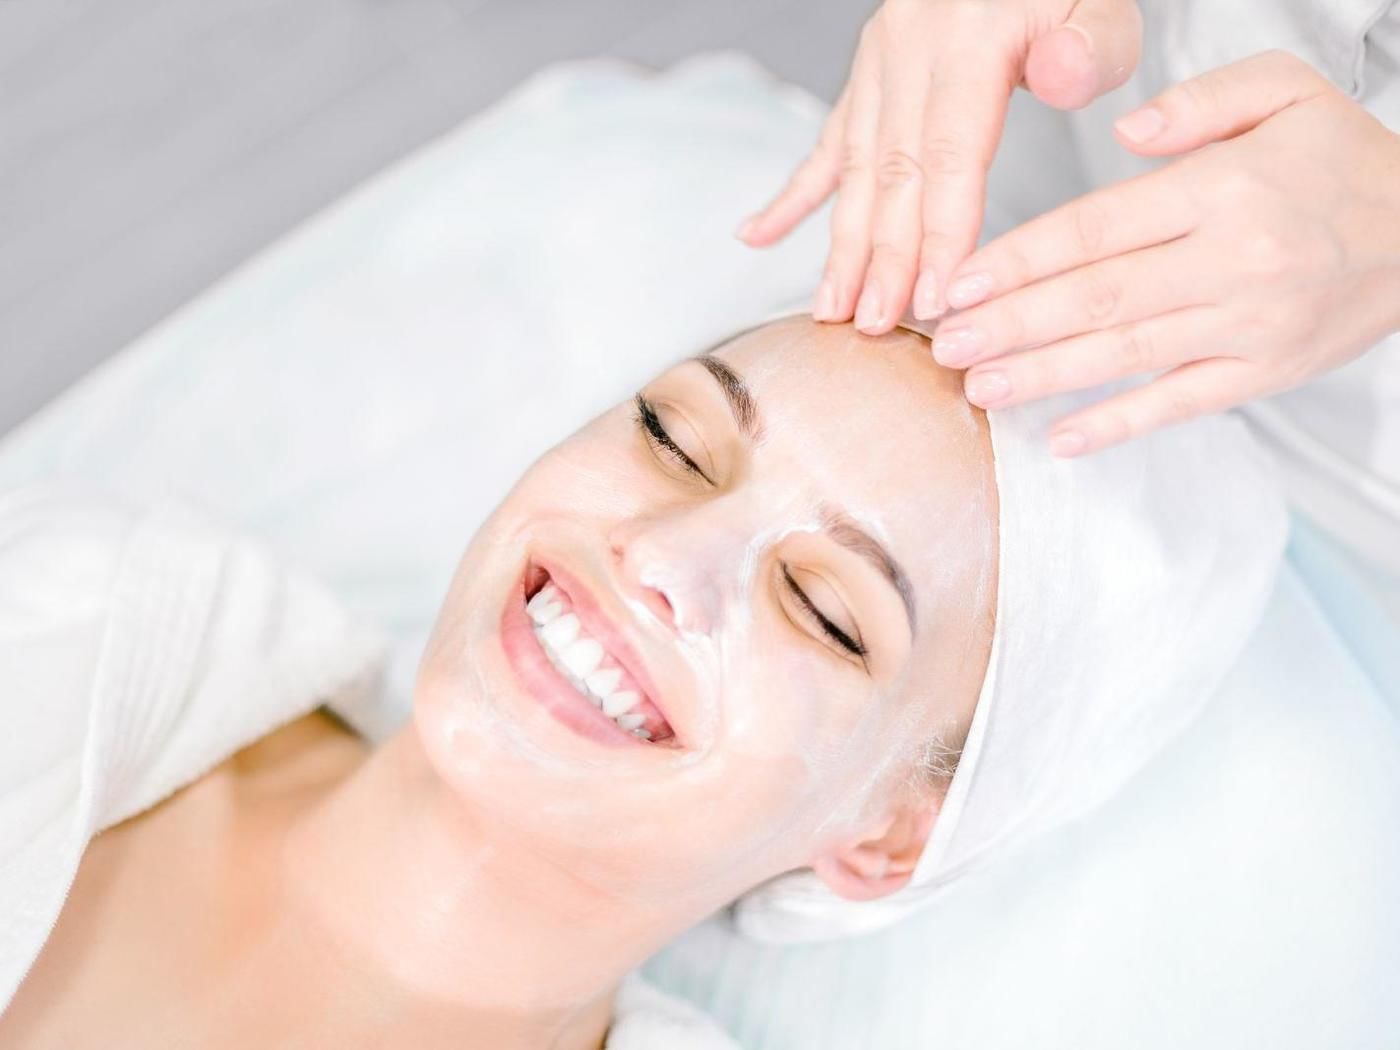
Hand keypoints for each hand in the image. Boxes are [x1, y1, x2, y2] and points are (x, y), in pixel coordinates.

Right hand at [736, 0, 1142, 332]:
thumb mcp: (1105, 5)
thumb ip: (1090, 46)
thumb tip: (1057, 80)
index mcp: (969, 34)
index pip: (951, 153)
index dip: (938, 234)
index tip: (932, 301)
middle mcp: (911, 46)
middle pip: (893, 171)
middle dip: (881, 258)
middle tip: (873, 325)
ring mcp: (880, 60)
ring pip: (856, 168)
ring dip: (841, 244)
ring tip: (831, 310)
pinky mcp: (867, 74)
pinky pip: (828, 142)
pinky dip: (793, 196)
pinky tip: (755, 236)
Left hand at [938, 50, 1399, 456]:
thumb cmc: (1338, 162)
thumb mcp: (1284, 92)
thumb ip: (1198, 104)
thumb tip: (1125, 131)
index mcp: (1222, 191)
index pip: (1098, 228)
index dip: (1021, 259)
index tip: (962, 283)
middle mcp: (1231, 262)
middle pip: (1099, 298)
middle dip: (1012, 324)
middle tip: (945, 345)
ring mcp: (1247, 326)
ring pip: (1127, 355)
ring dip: (1045, 375)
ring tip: (978, 387)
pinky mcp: (1262, 374)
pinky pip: (1180, 405)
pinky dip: (1120, 424)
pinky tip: (1061, 439)